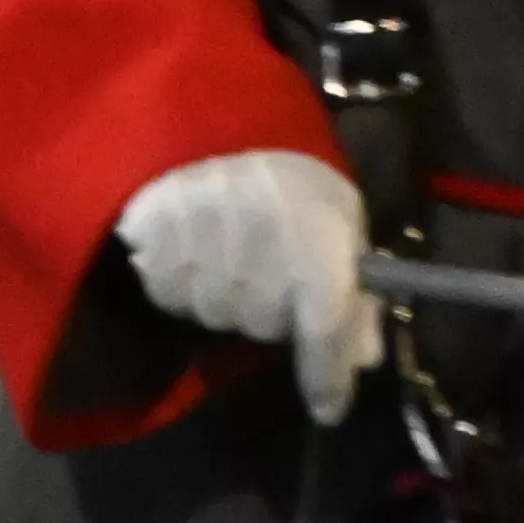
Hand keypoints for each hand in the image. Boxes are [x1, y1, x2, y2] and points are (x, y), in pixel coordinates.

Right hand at [113, 148, 381, 420]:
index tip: (329, 408)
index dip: (328, 374)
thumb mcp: (337, 213)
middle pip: (266, 326)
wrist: (200, 114)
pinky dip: (188, 279)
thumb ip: (355, 286)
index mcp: (317, 236)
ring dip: (228, 294)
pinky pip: (178, 296)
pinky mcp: (158, 249)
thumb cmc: (285, 169)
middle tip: (269, 260)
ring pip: (220, 315)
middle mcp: (261, 251)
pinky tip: (196, 239)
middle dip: (273, 306)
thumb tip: (366, 359)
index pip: (326, 328)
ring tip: (229, 241)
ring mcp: (205, 252)